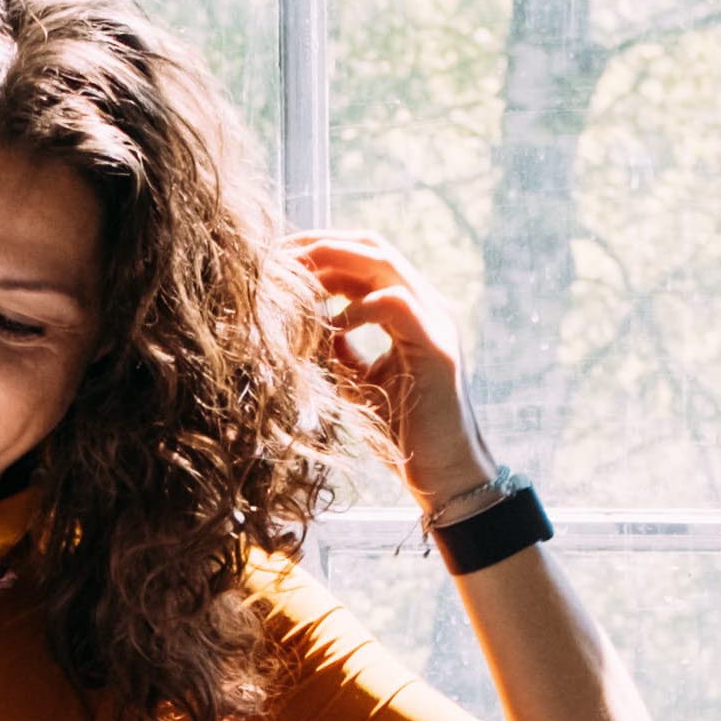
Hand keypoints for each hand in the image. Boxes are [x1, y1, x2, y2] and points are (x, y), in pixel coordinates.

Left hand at [296, 233, 498, 511]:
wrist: (444, 475)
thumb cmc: (403, 432)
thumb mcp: (358, 381)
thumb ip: (338, 351)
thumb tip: (305, 327)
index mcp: (409, 311)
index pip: (365, 259)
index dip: (321, 252)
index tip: (277, 260)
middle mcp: (427, 306)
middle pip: (373, 248)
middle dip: (321, 246)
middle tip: (277, 256)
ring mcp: (437, 323)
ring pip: (385, 264)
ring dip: (334, 265)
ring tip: (296, 280)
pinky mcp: (438, 349)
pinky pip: (396, 304)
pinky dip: (358, 308)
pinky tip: (332, 327)